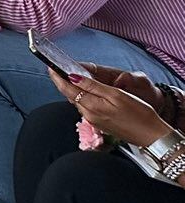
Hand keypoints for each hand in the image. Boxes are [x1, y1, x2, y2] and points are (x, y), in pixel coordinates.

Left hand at [53, 70, 170, 149]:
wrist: (152, 136)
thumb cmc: (139, 114)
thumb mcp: (116, 95)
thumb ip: (93, 86)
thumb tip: (72, 77)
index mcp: (91, 106)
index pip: (67, 89)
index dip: (57, 77)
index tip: (49, 66)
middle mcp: (89, 115)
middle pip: (70, 95)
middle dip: (62, 82)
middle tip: (56, 69)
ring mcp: (94, 120)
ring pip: (78, 101)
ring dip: (72, 89)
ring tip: (68, 76)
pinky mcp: (100, 124)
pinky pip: (86, 107)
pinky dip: (82, 97)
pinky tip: (86, 91)